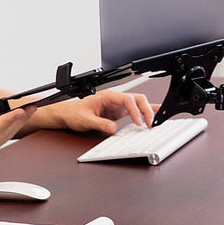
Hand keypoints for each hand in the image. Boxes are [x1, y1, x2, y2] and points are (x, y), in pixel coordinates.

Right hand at [0, 108, 31, 162]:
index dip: (9, 118)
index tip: (21, 110)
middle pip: (5, 133)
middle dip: (20, 119)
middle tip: (32, 107)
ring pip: (6, 136)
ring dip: (18, 123)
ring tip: (29, 111)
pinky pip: (2, 138)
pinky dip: (11, 127)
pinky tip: (19, 119)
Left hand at [38, 90, 155, 134]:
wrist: (68, 114)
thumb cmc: (74, 113)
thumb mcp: (85, 120)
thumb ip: (99, 123)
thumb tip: (113, 128)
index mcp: (108, 96)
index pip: (127, 99)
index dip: (135, 110)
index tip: (138, 122)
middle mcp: (115, 99)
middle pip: (137, 99)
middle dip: (146, 110)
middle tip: (150, 124)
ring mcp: (118, 105)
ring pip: (138, 103)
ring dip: (147, 111)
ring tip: (155, 121)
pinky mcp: (118, 112)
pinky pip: (135, 110)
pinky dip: (144, 112)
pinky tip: (154, 114)